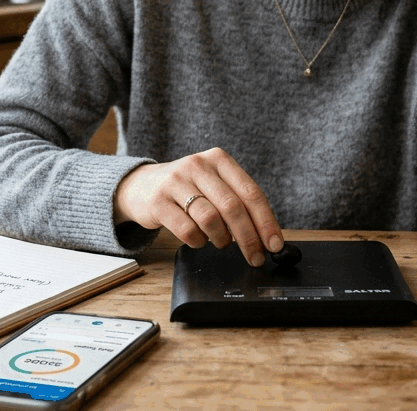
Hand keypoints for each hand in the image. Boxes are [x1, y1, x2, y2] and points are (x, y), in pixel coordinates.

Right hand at [113, 148, 284, 266]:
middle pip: (232, 207)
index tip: (275, 244)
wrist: (141, 186)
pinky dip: (198, 242)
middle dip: (248, 238)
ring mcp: (176, 181)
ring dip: (222, 239)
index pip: (250, 192)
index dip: (265, 221)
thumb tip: (268, 237)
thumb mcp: (213, 185)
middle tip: (255, 257)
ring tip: (222, 243)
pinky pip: (186, 230)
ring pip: (210, 218)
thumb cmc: (188, 189)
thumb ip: (239, 203)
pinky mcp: (158, 201)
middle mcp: (198, 165)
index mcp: (219, 159)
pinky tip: (199, 240)